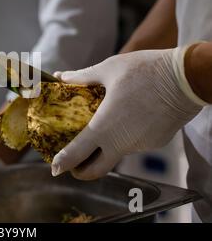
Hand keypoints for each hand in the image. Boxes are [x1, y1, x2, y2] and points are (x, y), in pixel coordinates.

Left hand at [51, 45, 206, 179]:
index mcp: (104, 127)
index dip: (63, 163)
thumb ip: (82, 77)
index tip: (54, 168)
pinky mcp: (155, 142)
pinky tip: (128, 117)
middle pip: (97, 169)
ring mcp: (140, 145)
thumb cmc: (144, 71)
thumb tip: (61, 75)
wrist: (186, 78)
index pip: (77, 154)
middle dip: (82, 171)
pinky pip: (134, 143)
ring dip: (106, 146)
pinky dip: (126, 136)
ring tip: (103, 125)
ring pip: (117, 152)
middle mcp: (122, 143)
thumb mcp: (108, 69)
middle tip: (74, 164)